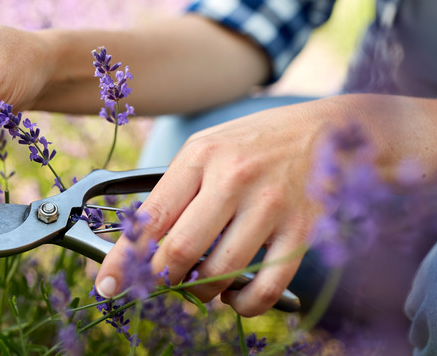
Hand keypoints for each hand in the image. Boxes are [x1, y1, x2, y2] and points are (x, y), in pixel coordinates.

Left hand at [95, 98, 340, 316]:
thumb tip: (142, 241)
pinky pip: (265, 287)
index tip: (107, 284)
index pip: (151, 217)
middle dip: (161, 279)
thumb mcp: (209, 148)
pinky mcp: (301, 231)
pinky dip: (244, 304)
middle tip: (160, 284)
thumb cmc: (257, 142)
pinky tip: (236, 296)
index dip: (123, 259)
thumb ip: (176, 188)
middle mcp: (233, 179)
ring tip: (201, 284)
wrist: (329, 131)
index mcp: (200, 156)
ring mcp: (270, 206)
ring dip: (201, 292)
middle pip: (180, 251)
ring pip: (219, 274)